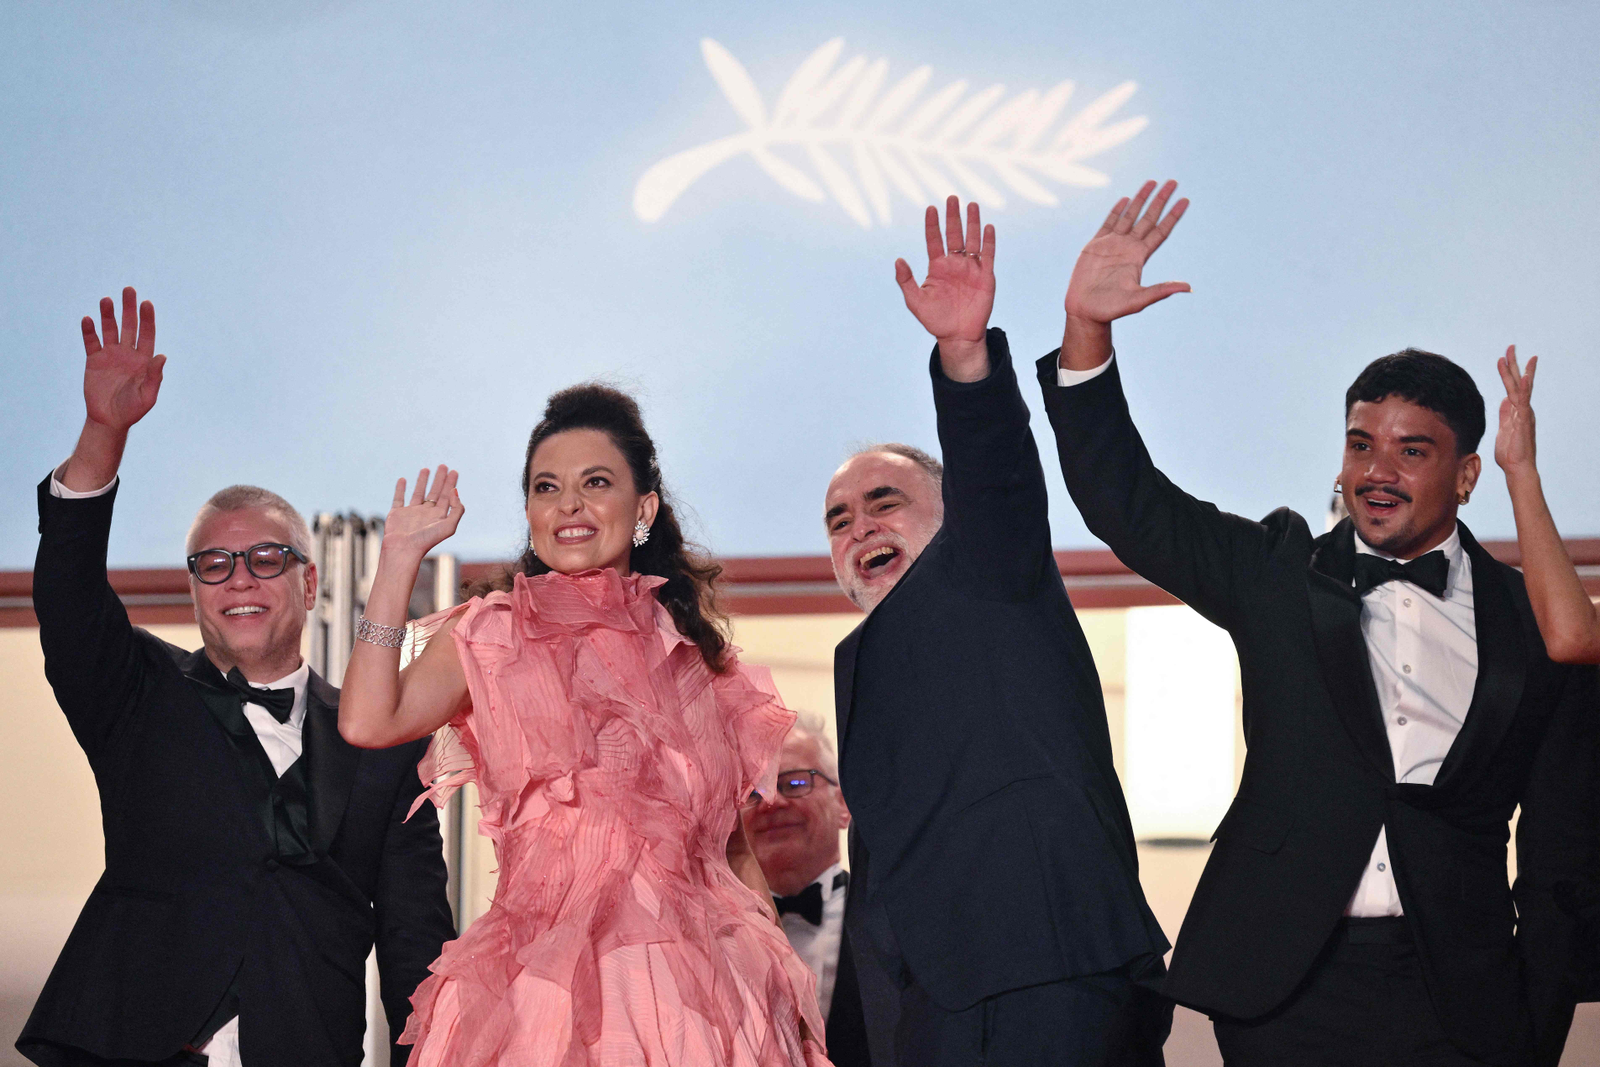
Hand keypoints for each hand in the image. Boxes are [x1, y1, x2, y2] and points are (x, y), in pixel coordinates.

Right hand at [82, 287, 165, 431]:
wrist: (109, 419)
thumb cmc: (133, 409)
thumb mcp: (148, 394)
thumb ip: (154, 375)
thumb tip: (162, 355)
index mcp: (144, 359)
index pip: (147, 334)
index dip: (147, 318)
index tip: (146, 303)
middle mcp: (128, 353)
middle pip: (129, 326)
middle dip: (129, 308)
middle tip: (128, 289)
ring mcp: (110, 355)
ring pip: (109, 330)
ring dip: (108, 315)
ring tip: (106, 300)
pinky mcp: (93, 360)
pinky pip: (91, 342)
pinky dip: (89, 331)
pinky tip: (88, 319)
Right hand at [384, 465, 464, 559]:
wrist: (404, 549)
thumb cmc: (427, 540)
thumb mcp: (449, 526)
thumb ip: (456, 509)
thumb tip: (454, 491)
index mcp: (439, 516)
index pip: (446, 496)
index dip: (451, 484)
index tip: (454, 471)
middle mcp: (426, 514)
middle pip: (435, 492)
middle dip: (439, 479)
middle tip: (443, 466)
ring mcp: (411, 513)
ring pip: (418, 493)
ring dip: (422, 481)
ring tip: (426, 469)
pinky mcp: (397, 513)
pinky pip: (399, 498)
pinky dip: (401, 489)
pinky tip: (403, 479)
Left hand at [895, 196, 995, 372]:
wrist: (957, 336)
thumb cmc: (935, 319)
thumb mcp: (915, 301)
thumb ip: (906, 280)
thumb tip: (898, 259)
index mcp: (937, 267)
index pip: (934, 240)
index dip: (932, 224)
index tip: (930, 208)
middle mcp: (954, 264)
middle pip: (953, 235)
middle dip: (953, 216)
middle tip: (952, 197)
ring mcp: (970, 269)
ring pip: (971, 240)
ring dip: (972, 223)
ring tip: (971, 205)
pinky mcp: (985, 277)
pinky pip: (987, 255)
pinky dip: (988, 242)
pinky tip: (988, 227)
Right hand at [1063, 180, 1189, 326]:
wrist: (1085, 311)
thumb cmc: (1112, 309)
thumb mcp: (1139, 300)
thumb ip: (1161, 290)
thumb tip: (1188, 287)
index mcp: (1140, 257)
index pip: (1160, 231)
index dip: (1173, 216)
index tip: (1185, 200)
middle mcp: (1128, 248)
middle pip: (1149, 218)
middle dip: (1160, 200)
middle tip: (1173, 182)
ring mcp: (1112, 245)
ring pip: (1130, 216)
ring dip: (1141, 199)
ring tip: (1152, 182)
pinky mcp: (1095, 246)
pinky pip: (1109, 223)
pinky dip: (1117, 211)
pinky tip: (1125, 199)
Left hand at [1494, 345, 1537, 474]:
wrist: (1517, 467)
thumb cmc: (1510, 452)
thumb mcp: (1503, 429)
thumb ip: (1505, 414)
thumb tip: (1505, 401)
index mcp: (1516, 411)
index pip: (1512, 387)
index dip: (1508, 372)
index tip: (1504, 357)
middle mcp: (1522, 409)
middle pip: (1517, 382)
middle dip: (1513, 364)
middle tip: (1511, 346)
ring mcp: (1524, 414)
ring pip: (1521, 389)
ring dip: (1517, 371)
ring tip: (1516, 355)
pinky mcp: (1523, 421)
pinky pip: (1523, 402)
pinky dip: (1523, 390)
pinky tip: (1523, 377)